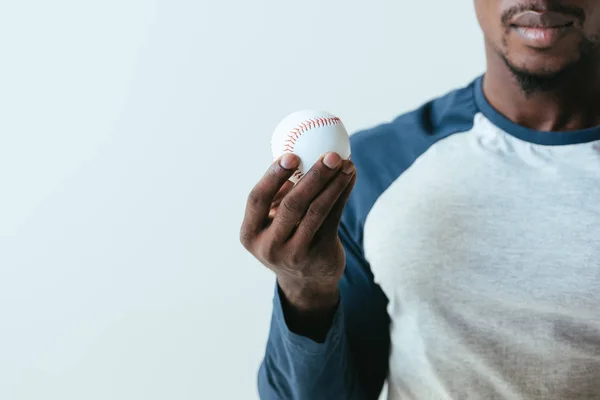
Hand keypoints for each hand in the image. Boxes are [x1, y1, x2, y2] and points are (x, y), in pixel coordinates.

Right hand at [240, 152, 356, 312]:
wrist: (305, 281)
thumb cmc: (285, 238)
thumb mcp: (272, 222)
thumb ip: (279, 195)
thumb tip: (300, 153)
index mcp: (250, 233)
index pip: (257, 199)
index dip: (273, 176)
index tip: (290, 154)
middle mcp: (269, 245)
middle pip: (292, 205)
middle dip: (313, 176)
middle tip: (330, 155)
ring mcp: (295, 254)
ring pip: (316, 211)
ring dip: (333, 184)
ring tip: (346, 163)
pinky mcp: (320, 255)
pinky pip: (333, 218)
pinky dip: (342, 194)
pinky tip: (348, 177)